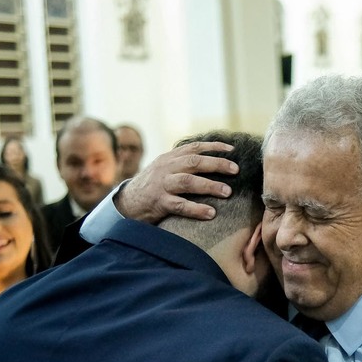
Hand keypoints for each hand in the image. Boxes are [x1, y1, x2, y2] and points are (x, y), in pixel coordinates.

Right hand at [114, 141, 238, 223]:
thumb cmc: (151, 187)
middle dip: (217, 164)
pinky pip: (180, 205)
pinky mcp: (159, 202)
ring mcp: (162, 185)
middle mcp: (166, 168)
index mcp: (169, 158)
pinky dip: (196, 209)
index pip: (194, 148)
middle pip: (194, 162)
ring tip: (228, 192)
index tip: (232, 149)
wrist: (125, 203)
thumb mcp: (164, 169)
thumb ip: (182, 164)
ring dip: (210, 186)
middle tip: (236, 169)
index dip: (214, 147)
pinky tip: (211, 213)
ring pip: (188, 182)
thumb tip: (211, 161)